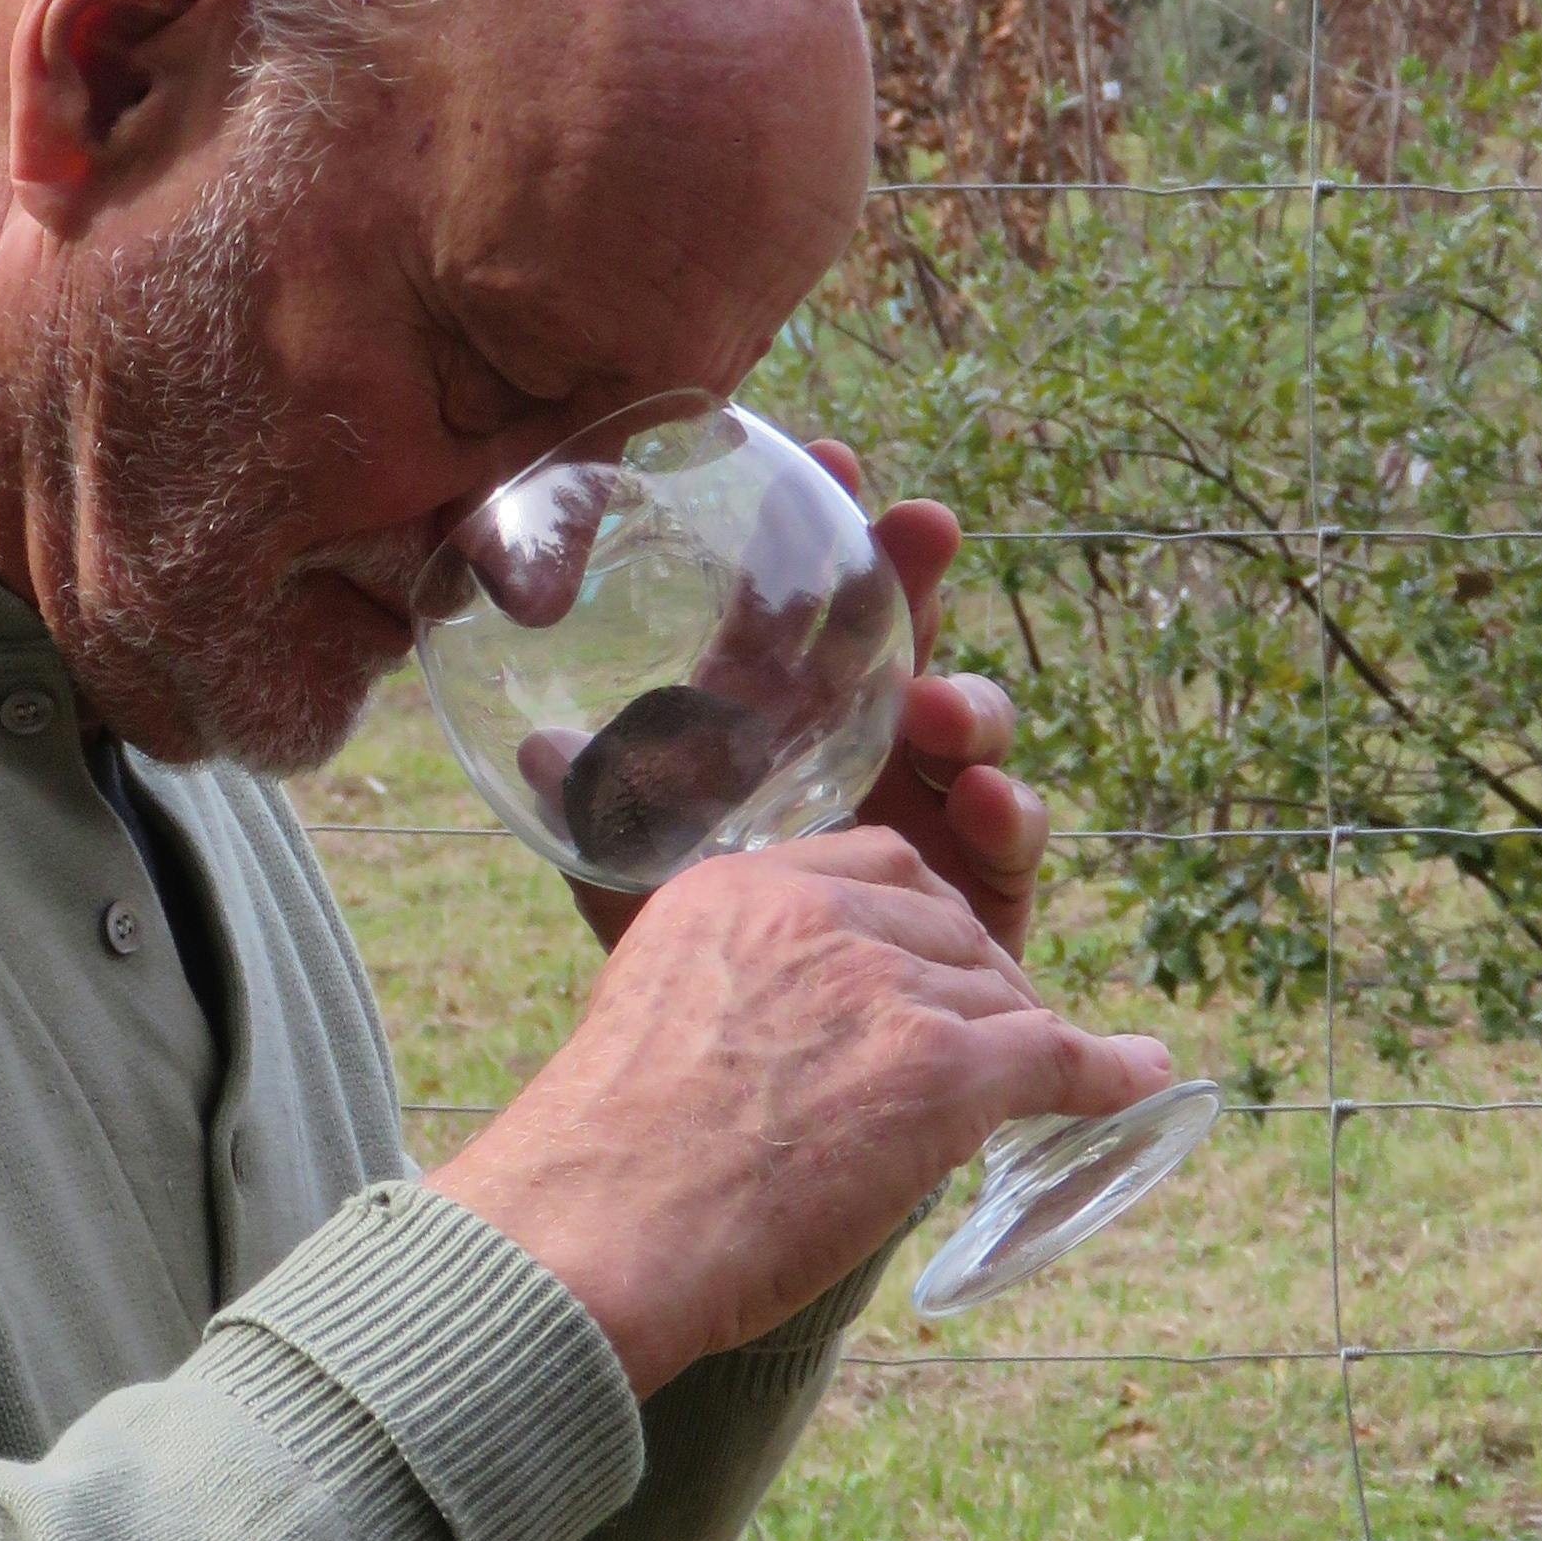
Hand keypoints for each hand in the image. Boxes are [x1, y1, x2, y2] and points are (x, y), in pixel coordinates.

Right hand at [437, 825, 1173, 1400]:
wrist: (600, 1228)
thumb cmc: (604, 1161)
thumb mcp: (649, 1016)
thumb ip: (721, 989)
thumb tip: (771, 1039)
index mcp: (735, 888)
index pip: (873, 866)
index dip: (915, 920)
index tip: (923, 968)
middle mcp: (815, 916)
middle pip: (946, 924)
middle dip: (972, 982)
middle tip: (975, 1046)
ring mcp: (885, 986)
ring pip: (999, 994)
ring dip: (1020, 1040)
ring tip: (1042, 1081)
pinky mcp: (941, 1069)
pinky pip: (1055, 1056)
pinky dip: (1106, 1071)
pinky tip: (1141, 1077)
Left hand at [564, 442, 1047, 959]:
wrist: (782, 1087)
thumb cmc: (705, 963)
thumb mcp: (636, 883)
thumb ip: (598, 816)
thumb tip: (533, 749)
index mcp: (774, 732)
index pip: (789, 618)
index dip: (807, 538)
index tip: (825, 453)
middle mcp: (859, 750)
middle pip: (898, 641)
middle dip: (913, 577)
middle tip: (922, 526)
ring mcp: (929, 809)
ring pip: (967, 725)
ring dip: (959, 700)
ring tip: (931, 707)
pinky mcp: (983, 882)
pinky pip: (1008, 829)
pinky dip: (1001, 807)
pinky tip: (978, 798)